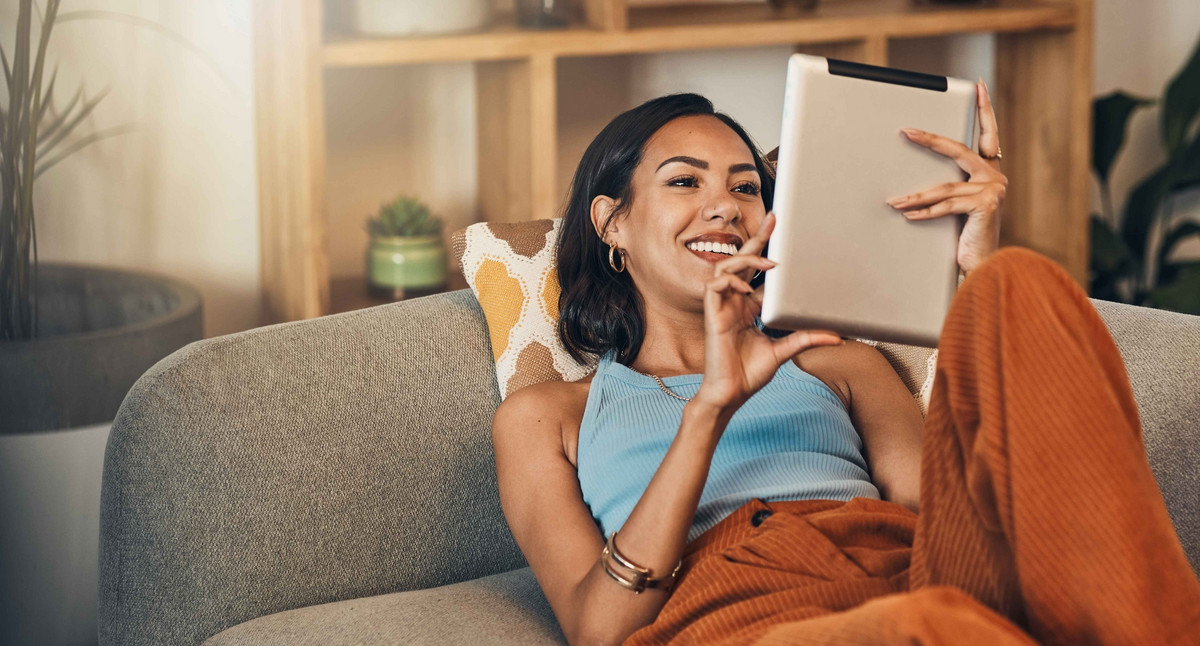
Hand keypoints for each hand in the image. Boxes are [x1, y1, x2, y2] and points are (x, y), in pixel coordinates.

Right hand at [692, 212, 842, 414]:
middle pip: (741, 261)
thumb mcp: (784, 350)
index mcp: (748, 308)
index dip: (767, 252)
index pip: (756, 273)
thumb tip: (836, 336)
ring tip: (768, 264)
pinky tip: (745, 287)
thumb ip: (805, 338)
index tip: (781, 234)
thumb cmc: (749, 373)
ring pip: (725, 267)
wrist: (732, 393)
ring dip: (746, 261)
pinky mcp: (712, 314)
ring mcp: (722, 307)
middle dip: (756, 239)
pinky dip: (730, 280)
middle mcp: (734, 302)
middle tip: (773, 219)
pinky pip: (715, 285)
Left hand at [887, 78, 1007, 275]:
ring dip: (915, 195)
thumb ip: (950, 188)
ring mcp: (993, 190)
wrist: (982, 265)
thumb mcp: (959, 206)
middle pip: (958, 151)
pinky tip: (907, 214)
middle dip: (930, 141)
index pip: (988, 134)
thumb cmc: (967, 236)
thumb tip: (915, 179)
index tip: (980, 86)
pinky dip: (924, 211)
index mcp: (990, 171)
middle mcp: (995, 177)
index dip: (985, 109)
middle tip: (907, 132)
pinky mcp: (986, 205)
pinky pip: (946, 205)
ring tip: (894, 201)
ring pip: (945, 185)